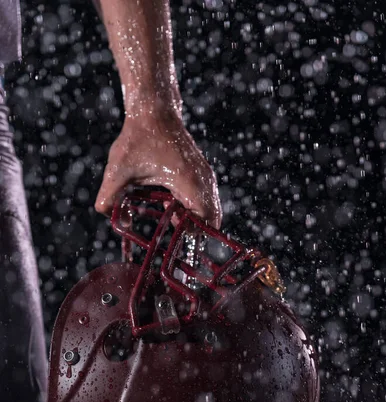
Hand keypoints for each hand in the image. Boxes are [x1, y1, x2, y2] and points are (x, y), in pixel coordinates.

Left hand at [95, 109, 221, 228]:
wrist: (154, 110)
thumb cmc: (137, 138)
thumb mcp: (117, 170)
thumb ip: (109, 199)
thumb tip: (114, 220)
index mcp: (188, 182)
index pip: (205, 221)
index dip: (192, 236)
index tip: (172, 242)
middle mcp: (203, 180)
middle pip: (211, 220)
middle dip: (193, 232)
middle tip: (170, 236)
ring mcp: (205, 177)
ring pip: (209, 211)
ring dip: (192, 221)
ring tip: (168, 221)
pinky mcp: (201, 174)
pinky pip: (205, 201)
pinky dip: (192, 210)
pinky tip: (170, 209)